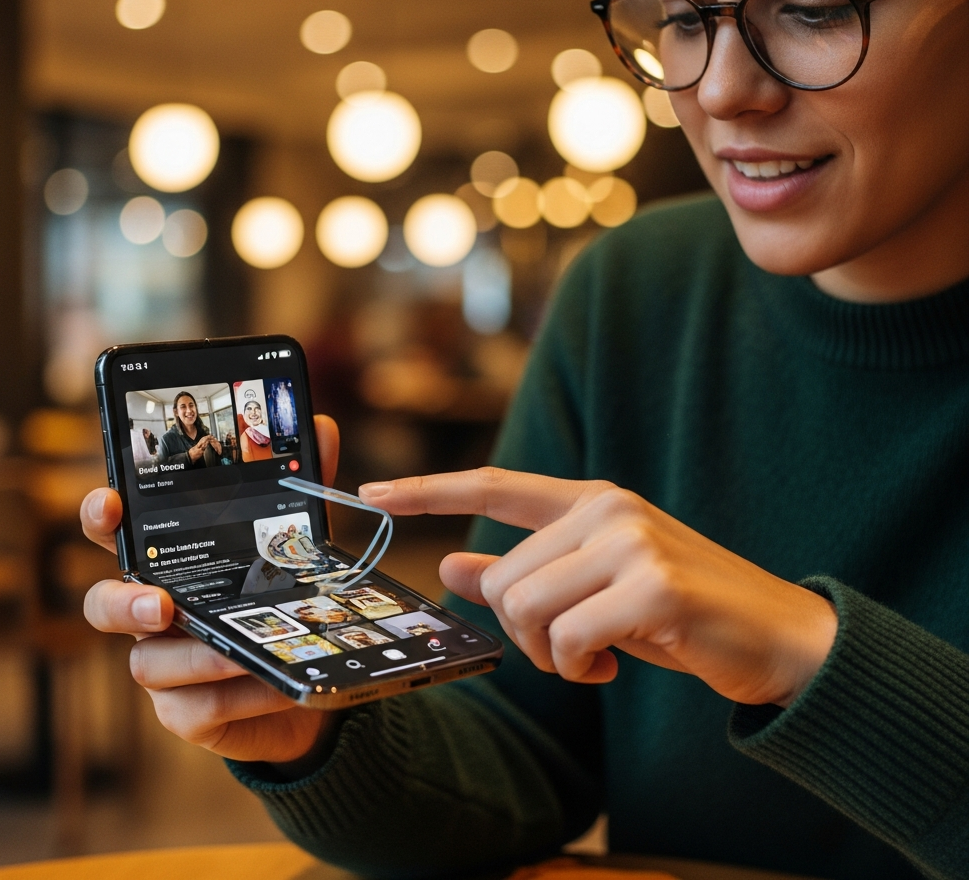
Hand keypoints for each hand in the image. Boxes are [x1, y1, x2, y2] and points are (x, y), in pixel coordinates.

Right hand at [81, 414, 341, 761]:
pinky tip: (271, 682)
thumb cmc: (278, 595)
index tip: (111, 502)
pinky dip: (236, 695)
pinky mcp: (186, 712)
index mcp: (170, 561)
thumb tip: (323, 426)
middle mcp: (154, 612)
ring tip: (240, 649)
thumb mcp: (295, 539)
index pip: (119, 534)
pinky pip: (193, 709)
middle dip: (121, 603)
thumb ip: (303, 489)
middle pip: (103, 606)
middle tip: (161, 603)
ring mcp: (164, 664)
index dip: (101, 517)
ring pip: (147, 664)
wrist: (304, 673)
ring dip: (196, 657)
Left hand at [359, 468, 836, 707]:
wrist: (779, 637)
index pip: (495, 485)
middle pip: (507, 578)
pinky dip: (580, 667)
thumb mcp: (594, 588)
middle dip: (523, 632)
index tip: (373, 492)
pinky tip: (615, 664)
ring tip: (596, 655)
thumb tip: (452, 565)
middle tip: (569, 650)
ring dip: (551, 654)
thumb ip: (524, 572)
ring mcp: (632, 541)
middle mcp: (608, 509)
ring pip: (528, 608)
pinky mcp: (654, 586)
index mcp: (591, 501)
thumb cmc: (679, 612)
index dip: (429, 489)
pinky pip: (568, 639)